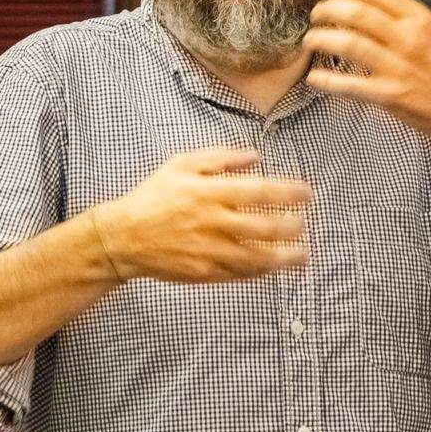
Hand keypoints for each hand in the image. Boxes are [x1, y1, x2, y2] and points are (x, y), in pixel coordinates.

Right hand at [91, 147, 309, 283]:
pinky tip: (273, 268)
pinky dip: (260, 272)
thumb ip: (220, 158)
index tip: (307, 194)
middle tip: (304, 225)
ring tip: (302, 256)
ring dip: (285, 258)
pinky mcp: (204, 273)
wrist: (123, 237)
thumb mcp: (181, 165)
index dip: (289, 193)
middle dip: (293, 227)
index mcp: (210, 192)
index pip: (261, 191)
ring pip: (258, 257)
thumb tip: (255, 157)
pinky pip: (240, 274)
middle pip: (266, 227)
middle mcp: (214, 222)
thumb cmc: (153, 197)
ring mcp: (210, 251)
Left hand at [302, 0, 430, 152]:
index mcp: (420, 19)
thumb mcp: (430, 34)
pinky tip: (314, 78)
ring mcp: (401, 67)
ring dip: (323, 39)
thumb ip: (399, 19)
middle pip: (359, 13)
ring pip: (351, 44)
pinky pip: (351, 86)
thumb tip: (358, 3)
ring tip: (310, 40)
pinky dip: (328, 81)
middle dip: (329, 9)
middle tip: (316, 13)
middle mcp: (410, 39)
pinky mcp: (392, 95)